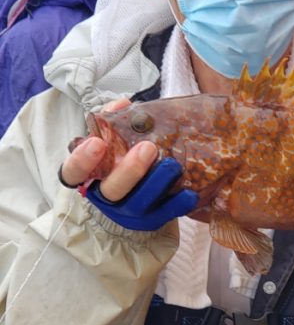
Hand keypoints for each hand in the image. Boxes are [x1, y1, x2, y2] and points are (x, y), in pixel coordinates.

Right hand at [59, 102, 198, 230]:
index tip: (97, 143)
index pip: (73, 172)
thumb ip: (113, 120)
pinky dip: (178, 205)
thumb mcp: (111, 139)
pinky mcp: (151, 220)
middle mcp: (105, 197)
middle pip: (111, 190)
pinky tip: (190, 193)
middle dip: (129, 170)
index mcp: (88, 176)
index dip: (82, 160)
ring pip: (139, 202)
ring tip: (173, 164)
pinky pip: (165, 215)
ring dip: (156, 183)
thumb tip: (122, 104)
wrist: (134, 197)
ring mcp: (128, 212)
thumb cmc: (120, 159)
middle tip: (148, 148)